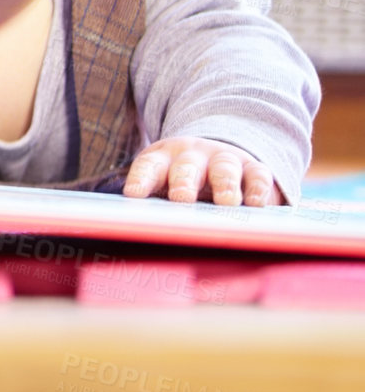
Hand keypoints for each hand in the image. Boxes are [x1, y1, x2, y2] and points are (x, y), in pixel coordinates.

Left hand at [123, 136, 282, 205]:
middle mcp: (192, 157)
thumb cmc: (186, 187)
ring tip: (226, 202)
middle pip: (185, 166)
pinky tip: (256, 204)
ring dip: (224, 184)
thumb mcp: (166, 191)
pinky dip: (258, 187)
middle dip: (183, 181)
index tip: (134, 194)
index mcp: (163, 161)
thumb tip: (140, 234)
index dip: (141, 179)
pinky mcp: (254, 169)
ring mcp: (224, 160)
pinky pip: (257, 174)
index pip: (148, 166)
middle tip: (181, 199)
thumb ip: (157, 208)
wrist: (221, 162)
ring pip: (223, 168)